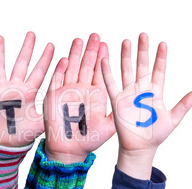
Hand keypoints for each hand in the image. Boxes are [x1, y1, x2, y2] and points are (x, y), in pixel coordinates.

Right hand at [0, 32, 53, 146]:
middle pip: (21, 64)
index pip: (39, 72)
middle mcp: (15, 88)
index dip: (46, 60)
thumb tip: (68, 109)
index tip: (53, 45)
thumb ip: (51, 114)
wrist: (4, 144)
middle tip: (32, 34)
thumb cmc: (22, 134)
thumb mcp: (40, 124)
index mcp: (29, 93)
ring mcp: (0, 91)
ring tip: (0, 37)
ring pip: (0, 67)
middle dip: (27, 49)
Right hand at [44, 34, 114, 163]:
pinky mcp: (54, 97)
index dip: (102, 58)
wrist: (70, 150)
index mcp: (95, 94)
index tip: (106, 44)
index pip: (99, 72)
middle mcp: (81, 90)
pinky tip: (65, 60)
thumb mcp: (109, 126)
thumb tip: (136, 103)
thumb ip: (119, 112)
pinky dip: (60, 70)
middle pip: (86, 66)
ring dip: (75, 55)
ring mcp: (67, 92)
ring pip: (71, 68)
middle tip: (94, 36)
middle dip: (90, 51)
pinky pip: (56, 80)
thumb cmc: (89, 140)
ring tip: (79, 40)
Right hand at [101, 33, 191, 178]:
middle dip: (142, 51)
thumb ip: (183, 105)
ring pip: (127, 71)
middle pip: (142, 66)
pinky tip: (105, 60)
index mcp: (155, 93)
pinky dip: (107, 73)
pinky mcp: (117, 101)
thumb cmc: (156, 135)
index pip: (158, 71)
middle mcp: (141, 91)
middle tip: (143, 35)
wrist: (140, 147)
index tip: (162, 44)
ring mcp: (129, 95)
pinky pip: (111, 85)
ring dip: (126, 57)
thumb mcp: (173, 119)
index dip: (160, 58)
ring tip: (126, 42)